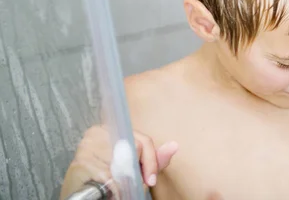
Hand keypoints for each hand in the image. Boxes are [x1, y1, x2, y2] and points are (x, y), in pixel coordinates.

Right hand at [61, 125, 177, 198]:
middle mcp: (98, 132)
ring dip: (125, 181)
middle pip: (135, 149)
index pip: (143, 141)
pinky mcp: (81, 162)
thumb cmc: (108, 180)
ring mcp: (88, 145)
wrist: (82, 196)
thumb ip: (153, 159)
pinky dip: (114, 187)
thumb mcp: (134, 167)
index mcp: (112, 128)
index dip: (151, 162)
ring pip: (123, 163)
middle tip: (134, 184)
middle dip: (138, 171)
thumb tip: (174, 146)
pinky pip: (109, 177)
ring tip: (120, 186)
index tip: (151, 179)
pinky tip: (110, 190)